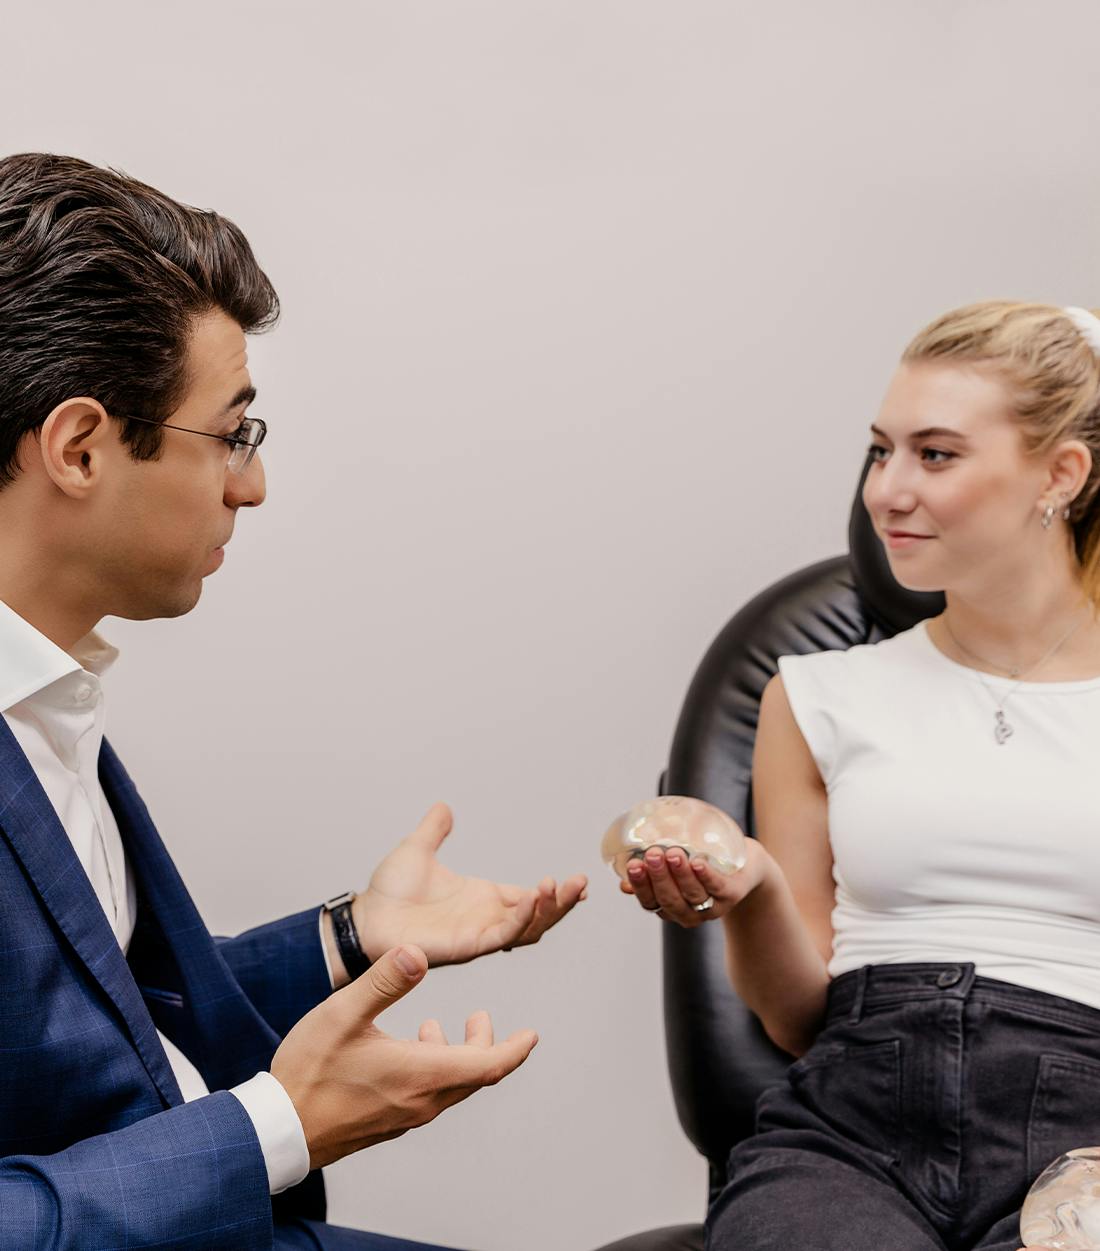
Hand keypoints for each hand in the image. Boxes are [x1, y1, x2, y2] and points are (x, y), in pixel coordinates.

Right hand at [271, 944, 538, 1168]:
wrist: (277, 1131)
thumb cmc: (308, 1073)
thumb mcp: (344, 1014)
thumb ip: (385, 981)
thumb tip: (419, 951)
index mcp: (421, 1074)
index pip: (488, 1065)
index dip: (514, 1049)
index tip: (532, 1035)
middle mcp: (420, 1101)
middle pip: (473, 1076)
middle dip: (486, 1044)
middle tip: (481, 1017)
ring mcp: (403, 1116)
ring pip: (449, 1086)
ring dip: (456, 1056)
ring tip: (439, 1026)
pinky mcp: (386, 1122)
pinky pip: (427, 1096)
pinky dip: (433, 1069)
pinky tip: (407, 1048)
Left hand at [352, 803, 587, 966]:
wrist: (365, 917)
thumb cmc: (388, 892)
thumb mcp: (417, 849)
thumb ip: (434, 830)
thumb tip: (444, 808)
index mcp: (481, 897)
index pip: (528, 896)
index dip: (554, 893)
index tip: (578, 881)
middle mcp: (485, 917)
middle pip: (538, 915)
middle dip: (562, 902)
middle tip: (580, 883)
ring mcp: (479, 933)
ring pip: (527, 928)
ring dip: (548, 910)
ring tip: (561, 887)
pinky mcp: (468, 945)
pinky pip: (501, 934)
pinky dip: (520, 918)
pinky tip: (531, 899)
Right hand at [618, 837, 766, 926]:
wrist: (746, 867)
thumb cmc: (704, 863)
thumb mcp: (677, 868)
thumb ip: (653, 873)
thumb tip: (624, 881)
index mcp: (670, 907)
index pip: (650, 902)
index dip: (641, 886)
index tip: (633, 865)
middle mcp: (689, 913)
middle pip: (670, 900)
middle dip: (659, 877)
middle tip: (652, 854)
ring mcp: (712, 905)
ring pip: (693, 894)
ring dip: (681, 875)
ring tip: (673, 852)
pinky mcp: (733, 893)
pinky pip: (718, 886)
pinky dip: (707, 876)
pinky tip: (698, 862)